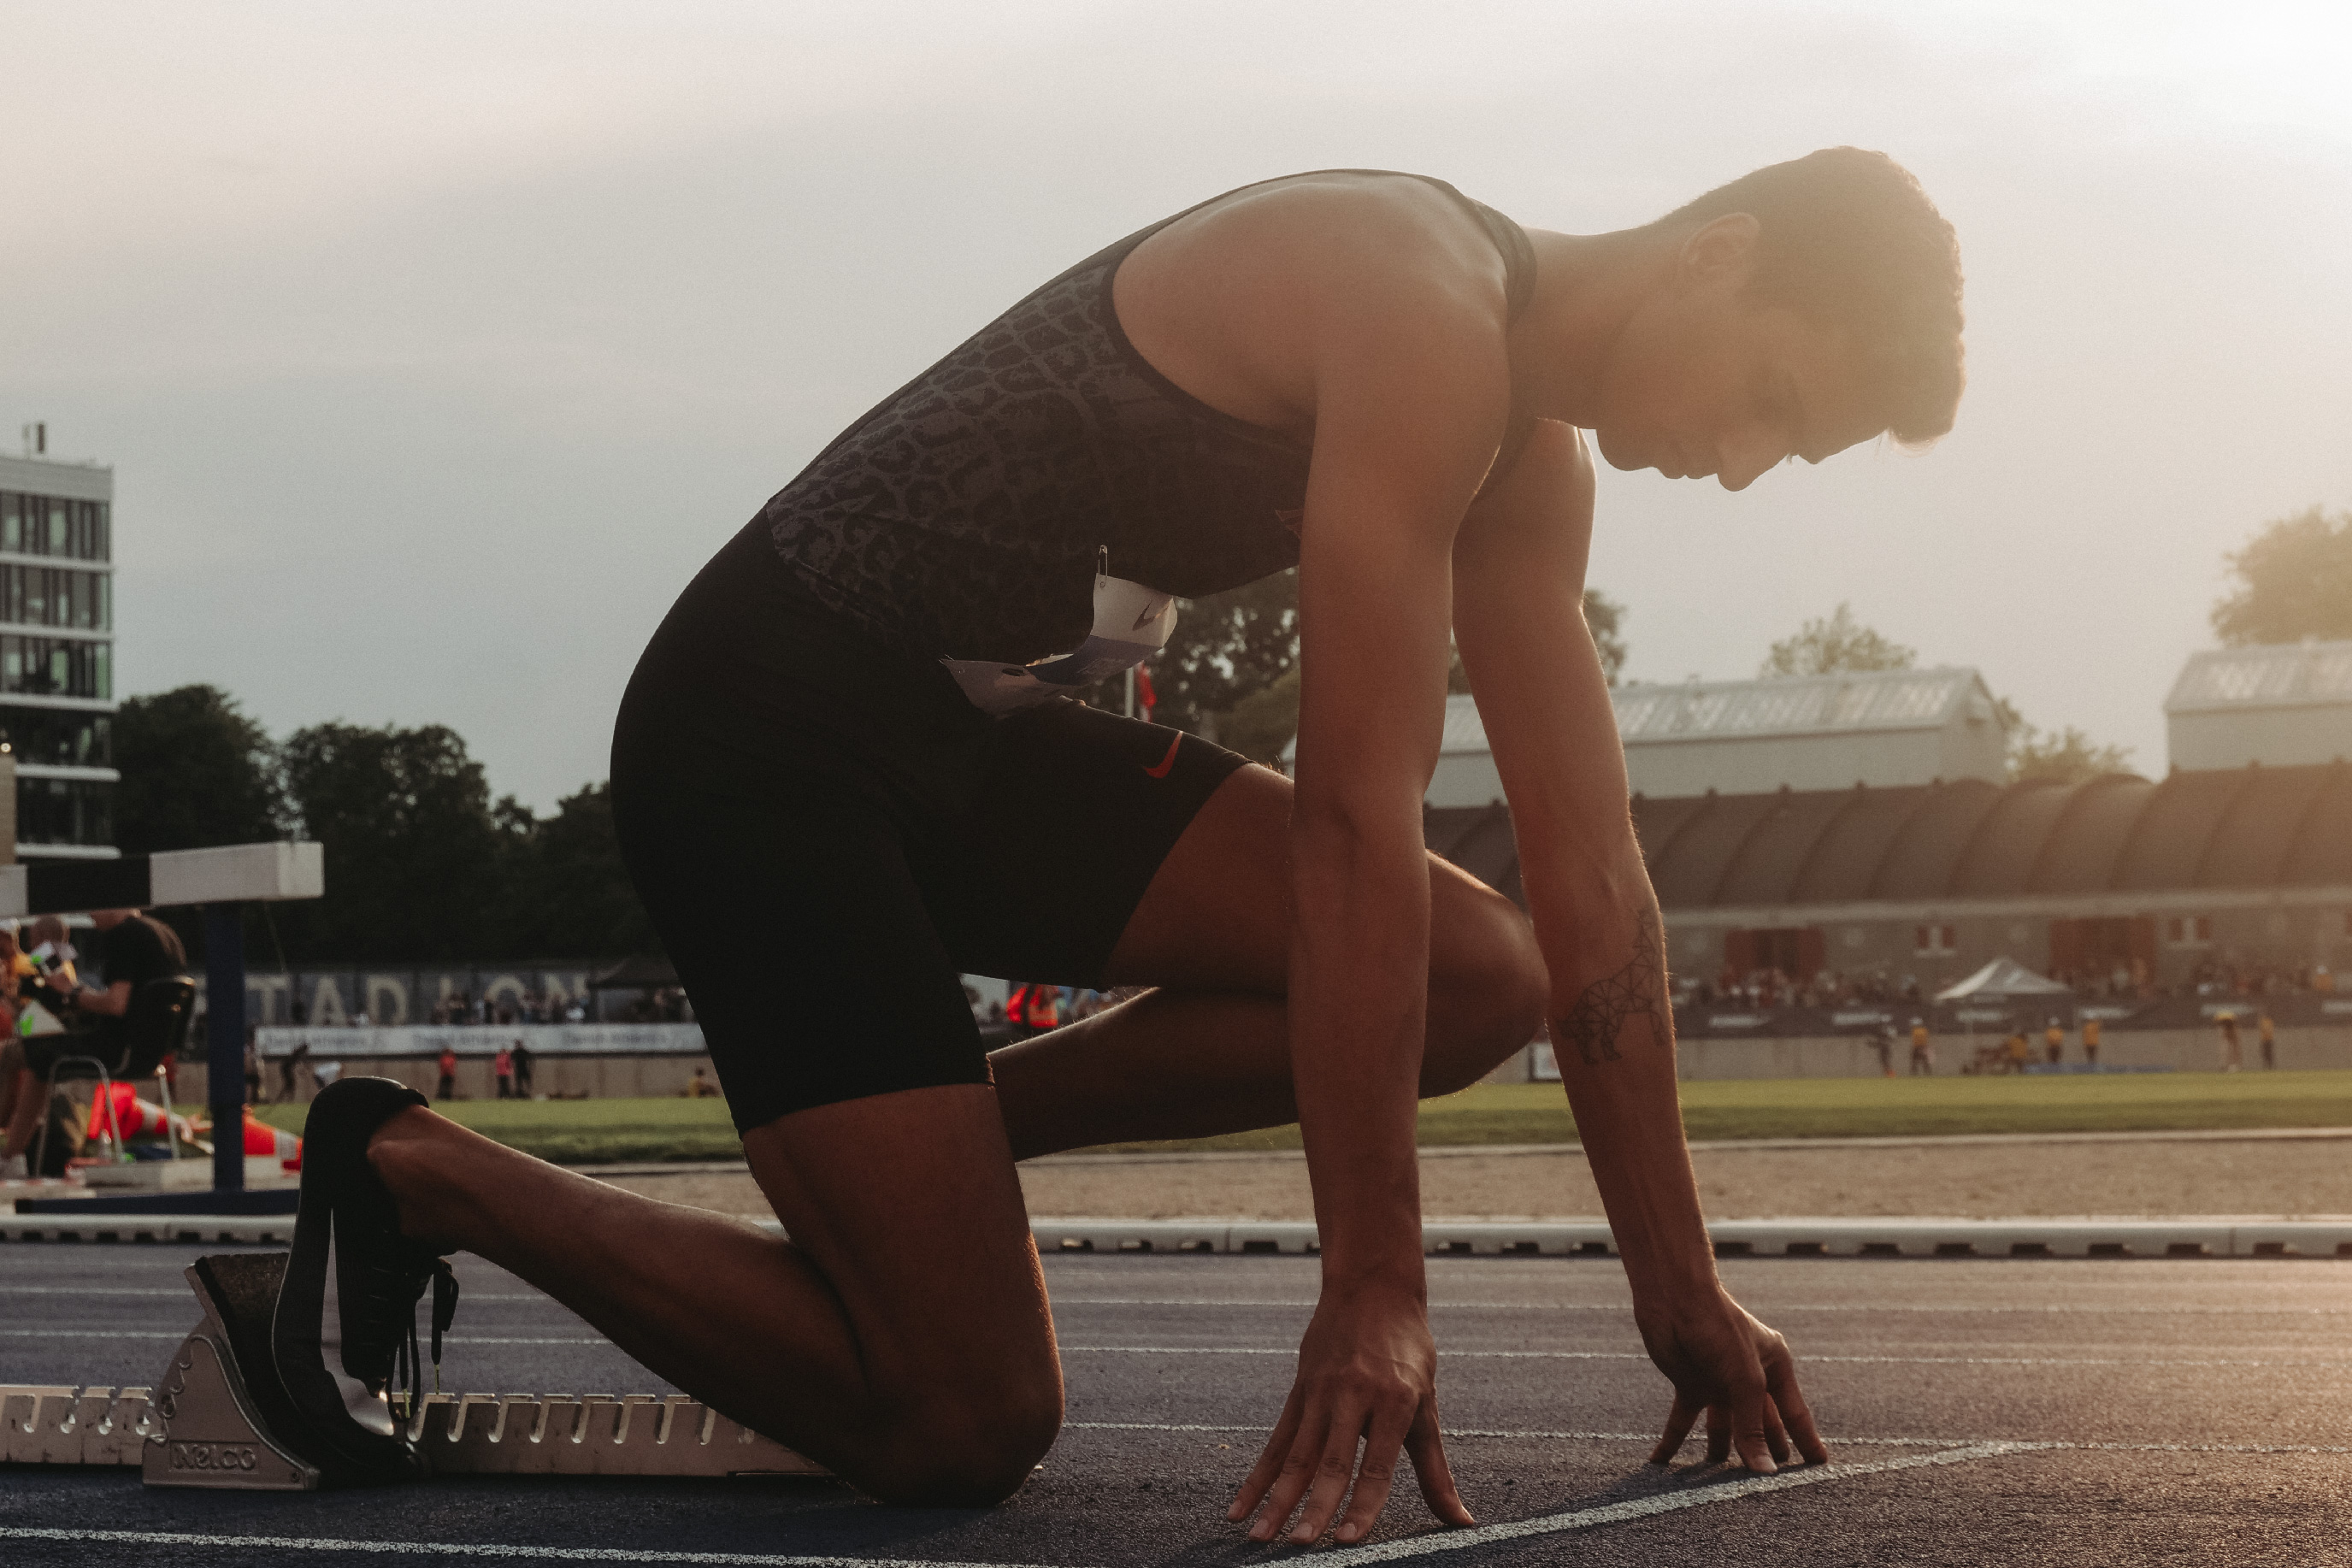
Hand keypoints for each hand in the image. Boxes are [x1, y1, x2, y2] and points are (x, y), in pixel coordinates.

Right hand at [1227, 1282, 1473, 1544]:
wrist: (1372, 1287)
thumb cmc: (1409, 1351)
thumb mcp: (1426, 1405)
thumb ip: (1436, 1470)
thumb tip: (1462, 1522)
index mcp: (1393, 1401)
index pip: (1376, 1465)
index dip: (1363, 1504)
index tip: (1348, 1540)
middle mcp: (1354, 1396)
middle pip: (1331, 1462)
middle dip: (1314, 1506)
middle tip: (1300, 1546)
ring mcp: (1320, 1392)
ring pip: (1295, 1455)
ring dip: (1276, 1500)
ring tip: (1259, 1538)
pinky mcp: (1298, 1391)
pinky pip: (1275, 1442)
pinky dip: (1256, 1478)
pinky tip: (1239, 1507)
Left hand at [1640, 1286, 1828, 1471]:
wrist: (1674, 1299)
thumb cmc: (1719, 1328)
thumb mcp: (1744, 1380)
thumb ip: (1752, 1427)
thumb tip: (1764, 1471)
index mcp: (1775, 1368)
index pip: (1795, 1414)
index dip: (1806, 1441)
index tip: (1819, 1469)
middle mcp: (1749, 1378)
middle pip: (1760, 1426)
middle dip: (1763, 1454)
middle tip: (1768, 1489)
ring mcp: (1719, 1383)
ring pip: (1723, 1429)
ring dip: (1719, 1455)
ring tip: (1719, 1489)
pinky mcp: (1689, 1385)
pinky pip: (1683, 1421)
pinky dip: (1673, 1441)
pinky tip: (1661, 1462)